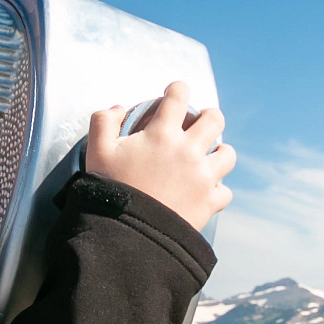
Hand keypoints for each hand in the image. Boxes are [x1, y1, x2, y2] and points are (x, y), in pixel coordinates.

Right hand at [84, 81, 235, 230]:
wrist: (127, 234)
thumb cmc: (110, 190)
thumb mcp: (96, 152)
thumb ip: (103, 122)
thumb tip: (118, 107)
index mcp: (162, 134)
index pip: (178, 97)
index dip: (177, 89)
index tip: (174, 93)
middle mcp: (188, 151)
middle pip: (215, 120)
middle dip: (209, 116)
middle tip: (200, 122)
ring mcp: (202, 177)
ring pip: (228, 154)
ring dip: (220, 152)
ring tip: (211, 155)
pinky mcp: (210, 202)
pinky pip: (225, 191)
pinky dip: (217, 189)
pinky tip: (207, 189)